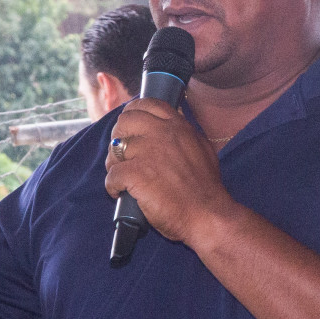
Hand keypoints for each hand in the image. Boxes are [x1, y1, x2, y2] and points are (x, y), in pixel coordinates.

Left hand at [102, 98, 236, 246]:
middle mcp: (162, 133)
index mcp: (177, 126)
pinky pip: (111, 174)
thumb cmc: (206, 188)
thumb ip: (184, 134)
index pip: (146, 104)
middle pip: (124, 121)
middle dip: (118, 137)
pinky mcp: (136, 173)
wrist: (207, 214)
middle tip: (122, 156)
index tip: (129, 128)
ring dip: (113, 164)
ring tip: (122, 178)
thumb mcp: (201, 148)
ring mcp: (148, 152)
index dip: (132, 114)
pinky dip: (112, 186)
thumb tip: (172, 125)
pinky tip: (120, 194)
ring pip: (114, 149)